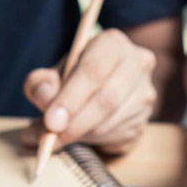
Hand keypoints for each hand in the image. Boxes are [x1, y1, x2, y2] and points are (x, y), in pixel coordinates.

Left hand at [21, 29, 156, 154]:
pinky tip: (79, 136)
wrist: (100, 89)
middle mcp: (137, 64)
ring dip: (81, 135)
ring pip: (111, 122)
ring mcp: (145, 94)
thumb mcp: (52, 74)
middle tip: (51, 137)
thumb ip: (41, 84)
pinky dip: (92, 142)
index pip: (93, 71)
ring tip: (57, 137)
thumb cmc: (73, 78)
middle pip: (107, 99)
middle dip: (75, 123)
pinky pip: (116, 137)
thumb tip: (45, 97)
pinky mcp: (144, 120)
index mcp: (112, 44)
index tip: (51, 121)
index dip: (70, 99)